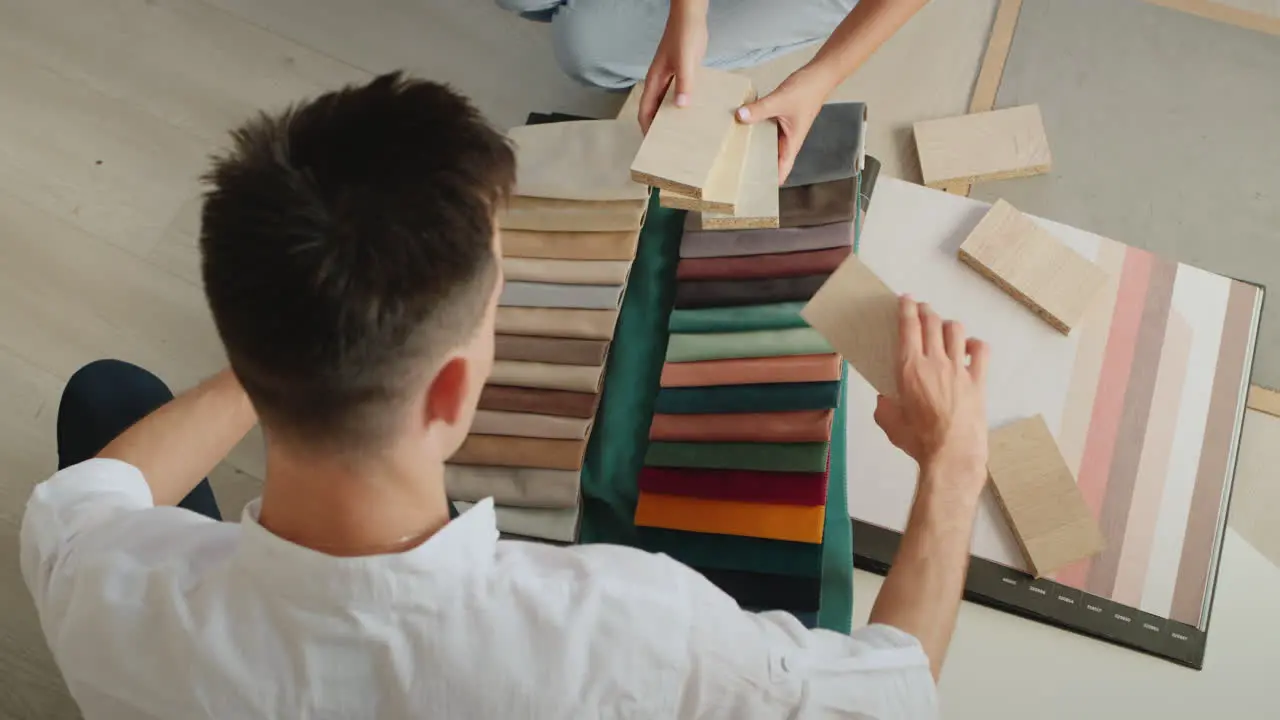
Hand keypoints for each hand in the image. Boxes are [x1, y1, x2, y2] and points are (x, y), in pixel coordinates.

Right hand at [637, 6, 707, 133]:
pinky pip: (680, 94)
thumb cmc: (684, 35)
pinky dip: (683, 104)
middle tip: (668, 144)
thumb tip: (680, 106)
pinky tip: (694, 112)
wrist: (691, 16)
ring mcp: (671, 78)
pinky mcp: (682, 74)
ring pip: (667, 103)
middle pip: (655, 110)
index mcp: (655, 80)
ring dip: (672, 116)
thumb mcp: (685, 61)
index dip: (646, 128)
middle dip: (658, 126)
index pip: (645, 110)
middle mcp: (660, 81)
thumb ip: (684, 83)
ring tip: (682, 133)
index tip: (651, 144)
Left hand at [734, 66, 830, 183]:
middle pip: (772, 159)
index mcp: (792, 143)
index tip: (754, 190)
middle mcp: (788, 139)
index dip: (770, 181)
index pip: (782, 169)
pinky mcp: (780, 118)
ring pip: (767, 144)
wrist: (820, 74)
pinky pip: (765, 130)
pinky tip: (742, 129)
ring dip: (755, 148)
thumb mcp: (780, 100)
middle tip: (737, 174)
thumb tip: (739, 116)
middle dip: (757, 167)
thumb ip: (760, 109)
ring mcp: (784, 129)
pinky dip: (755, 131)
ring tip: (734, 156)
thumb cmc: (807, 91)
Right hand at [874, 296, 989, 484]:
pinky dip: (974, 344)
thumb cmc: (918, 441)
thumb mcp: (888, 422)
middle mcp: (935, 362)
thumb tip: (886, 398)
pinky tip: (968, 347)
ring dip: (947, 323)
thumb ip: (884, 405)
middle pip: (932, 322)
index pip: (908, 327)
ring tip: (942, 327)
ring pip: (956, 330)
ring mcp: (959, 369)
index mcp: (909, 368)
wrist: (952, 454)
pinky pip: (981, 351)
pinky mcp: (977, 380)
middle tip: (921, 308)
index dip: (906, 308)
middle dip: (925, 310)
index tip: (906, 299)